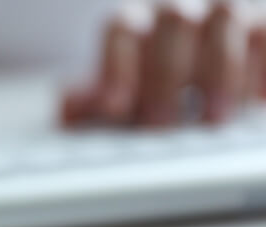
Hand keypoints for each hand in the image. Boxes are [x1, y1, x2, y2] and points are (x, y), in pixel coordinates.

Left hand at [62, 1, 265, 125]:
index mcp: (134, 23)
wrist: (189, 76)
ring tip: (213, 119)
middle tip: (161, 124)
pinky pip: (265, 35)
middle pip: (174, 20)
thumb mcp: (114, 96)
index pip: (121, 28)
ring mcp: (221, 17)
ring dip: (220, 70)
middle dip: (167, 75)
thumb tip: (69, 112)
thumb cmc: (145, 88)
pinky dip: (261, 68)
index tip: (114, 108)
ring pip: (225, 18)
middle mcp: (176, 13)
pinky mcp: (258, 31)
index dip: (117, 66)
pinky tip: (256, 102)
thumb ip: (90, 102)